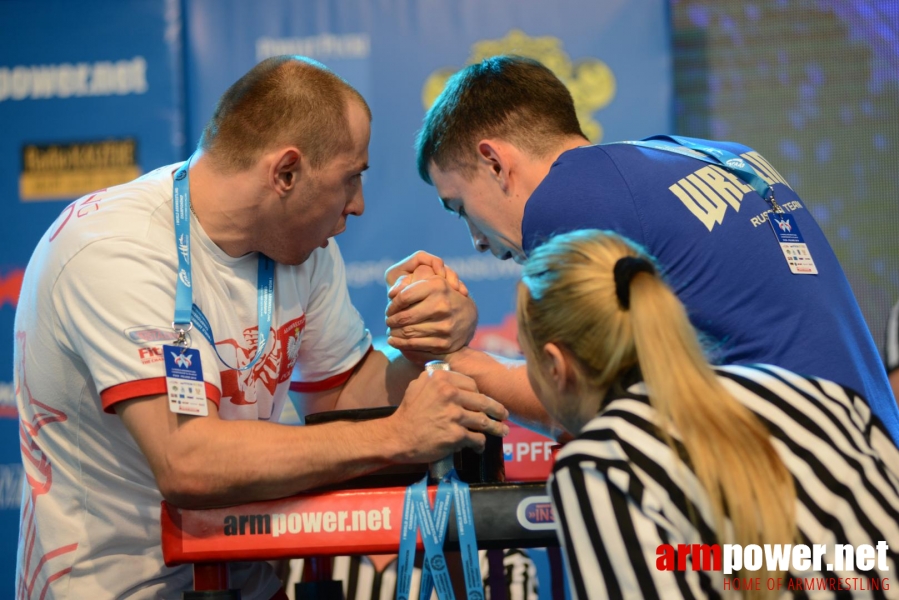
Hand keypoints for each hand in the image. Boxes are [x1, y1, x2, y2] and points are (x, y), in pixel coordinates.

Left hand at [385, 257, 477, 357]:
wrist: (468, 317)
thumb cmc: (443, 297)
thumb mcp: (432, 283)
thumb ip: (411, 284)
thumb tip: (391, 294)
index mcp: (437, 286)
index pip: (404, 297)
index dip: (392, 305)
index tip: (389, 309)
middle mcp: (442, 305)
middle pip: (404, 317)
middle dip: (391, 320)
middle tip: (388, 321)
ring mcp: (444, 326)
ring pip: (408, 332)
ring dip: (394, 333)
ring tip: (391, 331)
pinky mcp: (444, 342)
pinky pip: (415, 345)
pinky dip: (400, 344)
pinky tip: (394, 341)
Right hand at [386, 370, 508, 462]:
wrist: (397, 436)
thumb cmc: (408, 411)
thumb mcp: (418, 384)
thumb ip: (436, 377)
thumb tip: (451, 373)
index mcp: (443, 379)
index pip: (473, 385)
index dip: (481, 394)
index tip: (485, 401)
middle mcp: (450, 394)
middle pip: (483, 402)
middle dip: (497, 410)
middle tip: (504, 415)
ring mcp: (454, 415)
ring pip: (484, 421)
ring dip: (496, 428)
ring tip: (502, 431)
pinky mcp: (456, 435)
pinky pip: (477, 438)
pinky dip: (480, 444)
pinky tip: (479, 446)